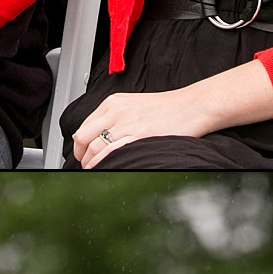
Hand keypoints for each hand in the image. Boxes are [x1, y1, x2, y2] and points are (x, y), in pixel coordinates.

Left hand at [73, 87, 205, 167]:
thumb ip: (115, 117)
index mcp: (113, 103)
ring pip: (94, 148)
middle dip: (81, 156)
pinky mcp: (138, 135)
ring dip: (90, 163)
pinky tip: (103, 169)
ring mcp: (126, 124)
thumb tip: (98, 136)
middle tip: (86, 165)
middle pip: (83, 138)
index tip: (83, 154)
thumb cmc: (168, 108)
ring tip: (95, 170)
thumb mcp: (134, 105)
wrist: (192, 106)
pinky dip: (102, 164)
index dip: (80, 145)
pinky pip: (110, 152)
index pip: (83, 126)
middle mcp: (116, 111)